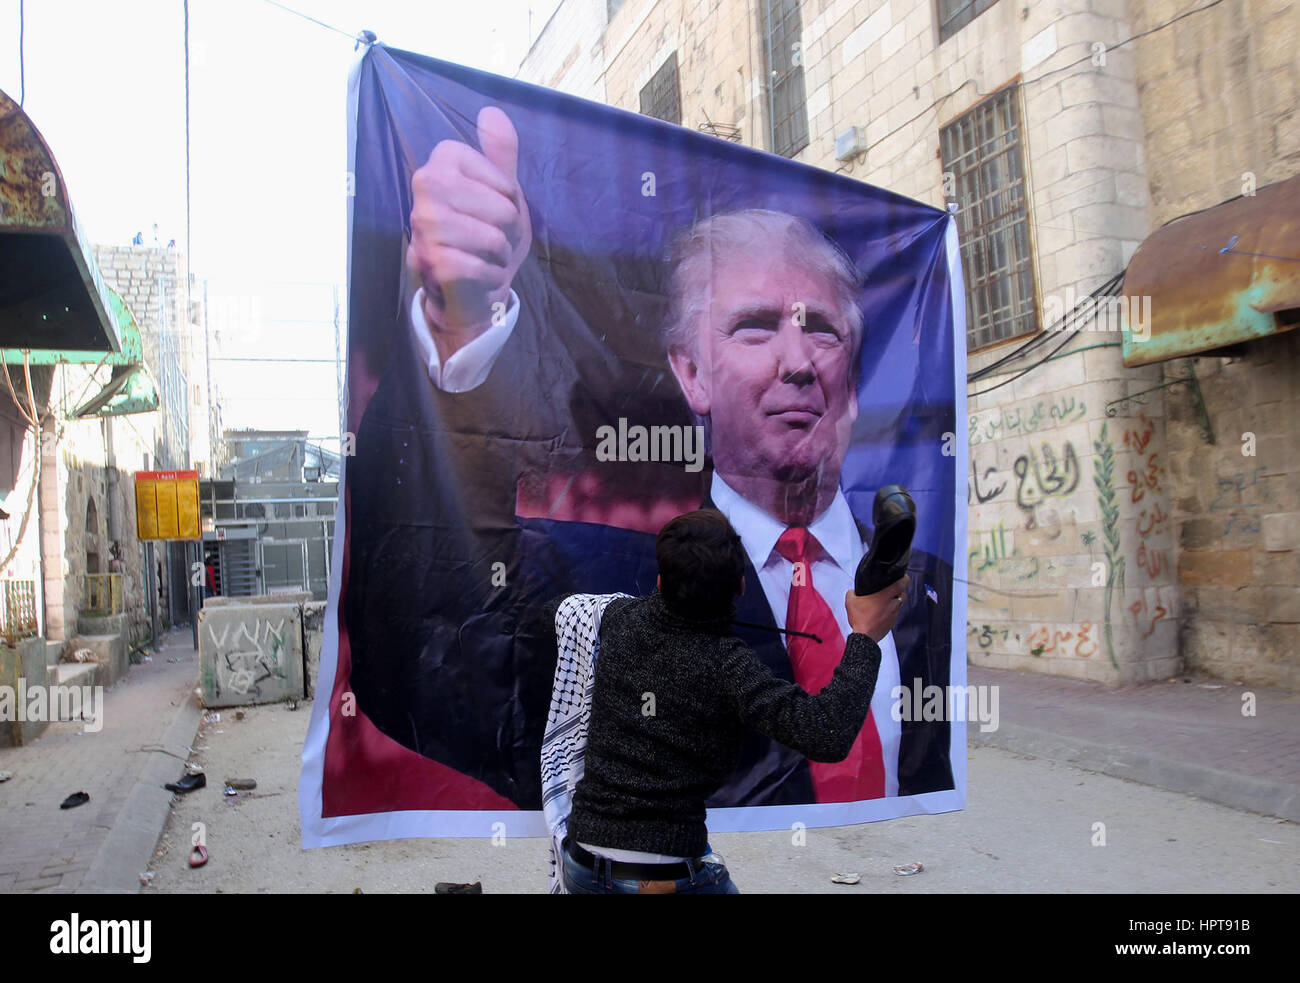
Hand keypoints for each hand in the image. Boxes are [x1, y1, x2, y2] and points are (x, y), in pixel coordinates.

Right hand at [406, 106, 532, 357]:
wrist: (470, 287)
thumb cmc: (486, 235)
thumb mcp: (501, 191)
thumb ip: (500, 153)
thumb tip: (491, 111)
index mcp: (442, 163)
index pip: (506, 182)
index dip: (512, 203)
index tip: (495, 212)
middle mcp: (425, 187)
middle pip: (503, 208)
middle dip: (509, 231)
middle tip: (491, 238)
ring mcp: (423, 223)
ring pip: (492, 237)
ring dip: (499, 254)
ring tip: (484, 255)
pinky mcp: (428, 259)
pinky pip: (479, 266)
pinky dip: (489, 276)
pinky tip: (479, 275)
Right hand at [844, 575, 908, 642]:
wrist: (864, 637)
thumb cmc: (860, 618)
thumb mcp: (850, 601)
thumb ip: (852, 592)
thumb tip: (853, 591)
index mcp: (885, 596)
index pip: (902, 584)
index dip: (904, 578)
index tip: (903, 577)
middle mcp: (893, 604)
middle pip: (903, 594)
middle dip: (899, 591)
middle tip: (891, 591)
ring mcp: (894, 614)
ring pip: (899, 605)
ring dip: (894, 602)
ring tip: (884, 603)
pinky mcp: (892, 623)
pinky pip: (894, 614)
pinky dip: (889, 612)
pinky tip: (880, 613)